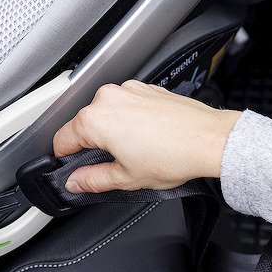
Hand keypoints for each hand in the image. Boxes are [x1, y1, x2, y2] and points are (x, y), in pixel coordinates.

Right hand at [52, 81, 242, 193]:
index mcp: (94, 119)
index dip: (66, 160)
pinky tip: (146, 137)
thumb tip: (75, 182)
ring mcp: (127, 89)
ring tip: (135, 151)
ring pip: (105, 114)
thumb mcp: (126, 178)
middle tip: (113, 165)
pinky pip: (125, 105)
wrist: (210, 139)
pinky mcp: (145, 88)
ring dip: (111, 131)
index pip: (62, 140)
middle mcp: (107, 98)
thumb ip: (92, 180)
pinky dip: (129, 120)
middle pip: (83, 125)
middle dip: (92, 145)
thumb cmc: (174, 154)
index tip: (74, 170)